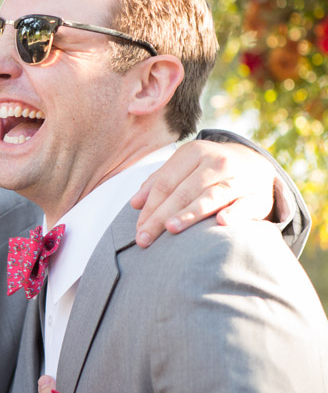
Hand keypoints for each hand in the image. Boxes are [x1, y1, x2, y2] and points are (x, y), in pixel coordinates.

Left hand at [130, 140, 276, 247]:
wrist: (257, 165)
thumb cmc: (210, 170)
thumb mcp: (185, 167)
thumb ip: (159, 182)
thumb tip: (134, 203)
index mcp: (193, 153)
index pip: (165, 182)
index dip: (150, 206)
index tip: (138, 229)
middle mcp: (215, 162)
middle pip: (183, 192)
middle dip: (161, 217)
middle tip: (144, 239)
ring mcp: (237, 178)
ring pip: (210, 197)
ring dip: (190, 213)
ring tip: (171, 228)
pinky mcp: (256, 196)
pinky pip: (244, 205)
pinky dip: (234, 213)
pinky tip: (220, 222)